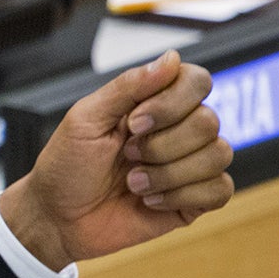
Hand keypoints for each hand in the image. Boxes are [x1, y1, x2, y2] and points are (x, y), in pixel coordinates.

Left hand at [0, 50, 232, 270]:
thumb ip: (128, 86)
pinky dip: (182, 196)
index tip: (134, 123)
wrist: (56, 219)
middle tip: (126, 157)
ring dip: (169, 173)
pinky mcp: (193, 200)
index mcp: (154, 104)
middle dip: (161, 145)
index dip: (172, 103)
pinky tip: (150, 201)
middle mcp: (178, 131)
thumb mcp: (86, 119)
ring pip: (219, 154)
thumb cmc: (66, 166)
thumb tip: (172, 58)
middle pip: (209, 121)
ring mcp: (189, 166)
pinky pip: (221, 190)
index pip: (197, 82)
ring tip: (134, 184)